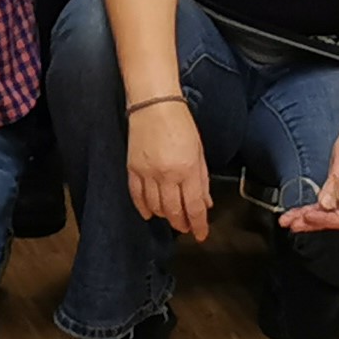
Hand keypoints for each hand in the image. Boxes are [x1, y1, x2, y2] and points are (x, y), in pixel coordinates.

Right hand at [126, 96, 212, 240]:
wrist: (154, 104)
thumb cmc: (180, 122)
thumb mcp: (199, 151)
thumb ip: (202, 179)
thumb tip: (205, 202)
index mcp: (188, 169)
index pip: (194, 207)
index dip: (199, 225)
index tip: (201, 235)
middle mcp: (167, 174)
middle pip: (174, 211)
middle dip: (182, 224)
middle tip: (186, 227)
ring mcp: (148, 172)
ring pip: (156, 207)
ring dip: (165, 216)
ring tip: (171, 217)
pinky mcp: (133, 168)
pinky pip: (137, 196)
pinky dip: (143, 208)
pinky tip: (149, 212)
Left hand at [279, 124, 338, 234]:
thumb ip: (336, 184)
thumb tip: (324, 204)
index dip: (325, 219)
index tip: (308, 215)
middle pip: (332, 218)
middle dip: (311, 222)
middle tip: (292, 223)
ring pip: (325, 213)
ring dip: (306, 218)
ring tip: (289, 221)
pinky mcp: (336, 189)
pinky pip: (322, 204)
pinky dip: (310, 209)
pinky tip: (298, 213)